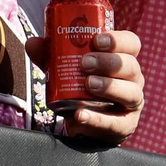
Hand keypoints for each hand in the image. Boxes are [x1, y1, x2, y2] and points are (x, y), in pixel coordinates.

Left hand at [29, 29, 144, 145]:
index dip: (117, 39)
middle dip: (108, 62)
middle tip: (84, 63)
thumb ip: (50, 56)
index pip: (131, 43)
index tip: (96, 39)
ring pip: (131, 92)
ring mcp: (132, 103)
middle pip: (131, 66)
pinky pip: (116, 122)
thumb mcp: (65, 68)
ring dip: (109, 86)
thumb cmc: (80, 87)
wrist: (84, 121)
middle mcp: (133, 79)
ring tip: (87, 84)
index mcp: (123, 59)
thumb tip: (32, 43)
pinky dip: (97, 118)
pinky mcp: (124, 125)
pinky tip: (81, 114)